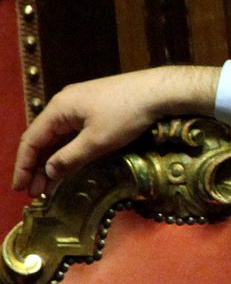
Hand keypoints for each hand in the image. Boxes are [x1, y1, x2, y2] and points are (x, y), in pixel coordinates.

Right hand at [13, 65, 220, 196]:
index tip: (20, 188)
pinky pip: (72, 132)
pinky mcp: (95, 108)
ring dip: (52, 160)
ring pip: (58, 136)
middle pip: (42, 139)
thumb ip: (70, 158)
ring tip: (48, 186)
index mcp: (58, 109)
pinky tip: (67, 165)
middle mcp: (63, 104)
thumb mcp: (97, 141)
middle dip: (36, 167)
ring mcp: (79, 105)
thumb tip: (49, 172)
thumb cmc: (127, 115)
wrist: (158, 91)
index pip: (31, 140)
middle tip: (34, 193)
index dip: (24, 166)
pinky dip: (67, 150)